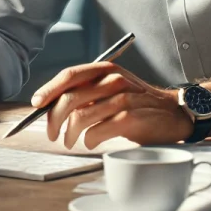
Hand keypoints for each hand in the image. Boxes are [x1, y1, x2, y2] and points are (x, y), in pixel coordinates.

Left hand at [31, 62, 193, 149]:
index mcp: (106, 68)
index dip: (49, 89)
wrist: (174, 113)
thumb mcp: (113, 86)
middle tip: (52, 133)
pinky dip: (88, 140)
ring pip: (80, 116)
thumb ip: (89, 91)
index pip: (70, 75)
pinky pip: (96, 131)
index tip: (36, 103)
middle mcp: (113, 79)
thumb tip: (52, 103)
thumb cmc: (138, 102)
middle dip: (53, 118)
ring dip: (69, 134)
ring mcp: (122, 98)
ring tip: (69, 141)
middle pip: (70, 97)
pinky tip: (90, 142)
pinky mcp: (130, 118)